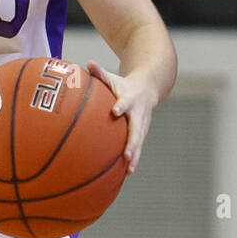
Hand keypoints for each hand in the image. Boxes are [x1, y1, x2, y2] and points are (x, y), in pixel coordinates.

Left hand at [87, 59, 155, 174]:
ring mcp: (142, 125)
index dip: (121, 106)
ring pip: (139, 142)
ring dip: (135, 156)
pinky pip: (138, 148)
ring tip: (129, 170)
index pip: (125, 102)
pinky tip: (127, 173)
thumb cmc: (123, 85)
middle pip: (136, 129)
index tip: (115, 111)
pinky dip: (134, 160)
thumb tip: (88, 63)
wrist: (148, 88)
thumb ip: (100, 73)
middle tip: (127, 155)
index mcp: (129, 99)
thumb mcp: (113, 78)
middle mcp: (138, 114)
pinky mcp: (142, 133)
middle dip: (132, 143)